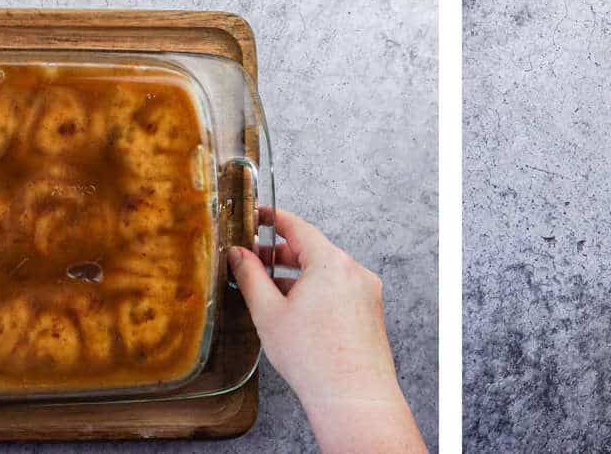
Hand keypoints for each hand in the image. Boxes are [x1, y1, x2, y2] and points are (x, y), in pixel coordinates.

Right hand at [227, 207, 423, 452]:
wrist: (352, 396)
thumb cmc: (313, 358)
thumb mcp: (269, 313)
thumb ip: (251, 277)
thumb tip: (240, 255)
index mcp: (331, 263)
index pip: (298, 227)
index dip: (274, 218)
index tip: (259, 214)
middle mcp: (354, 271)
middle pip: (313, 250)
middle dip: (282, 253)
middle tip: (255, 259)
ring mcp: (366, 292)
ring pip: (326, 272)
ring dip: (298, 275)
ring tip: (271, 290)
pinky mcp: (370, 312)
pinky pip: (339, 290)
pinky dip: (317, 292)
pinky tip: (296, 311)